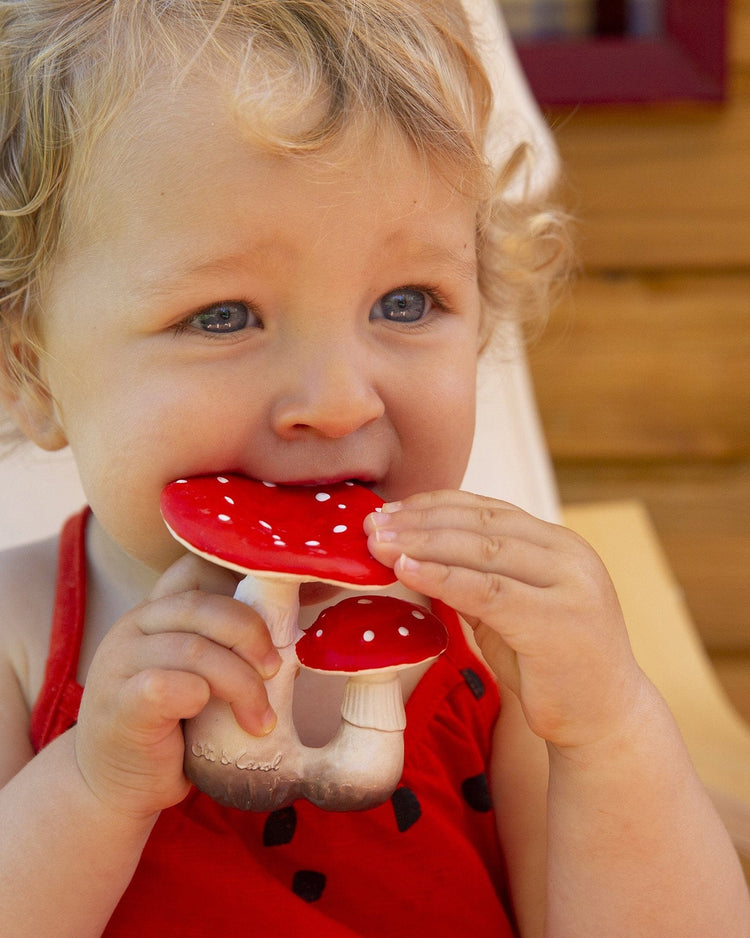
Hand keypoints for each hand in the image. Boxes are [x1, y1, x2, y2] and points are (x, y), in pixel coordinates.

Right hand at [74, 554, 280, 819]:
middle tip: (274, 670)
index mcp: (157, 611)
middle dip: (252, 635)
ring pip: (194, 649)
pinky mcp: (119, 703)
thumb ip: (224, 646)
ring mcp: (120, 662)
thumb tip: (294, 634)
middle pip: (204, 606)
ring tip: (259, 718)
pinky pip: (167, 685)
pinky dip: (200, 699)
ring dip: (240, 683)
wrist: (114, 786)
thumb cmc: (169, 728)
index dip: (239, 577)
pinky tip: (210, 723)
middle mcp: (133, 626)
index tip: (280, 602)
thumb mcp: (198, 674)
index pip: (195, 567)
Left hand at [365, 490, 643, 749]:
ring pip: (481, 550)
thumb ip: (476, 578)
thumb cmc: (550, 666)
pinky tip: (406, 570)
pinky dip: (441, 577)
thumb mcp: (510, 610)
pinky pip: (486, 591)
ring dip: (422, 543)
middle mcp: (569, 555)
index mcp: (559, 544)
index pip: (488, 509)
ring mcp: (568, 586)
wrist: (604, 721)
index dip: (434, 506)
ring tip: (378, 544)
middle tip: (371, 525)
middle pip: (480, 524)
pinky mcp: (555, 622)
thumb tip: (413, 551)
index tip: (390, 511)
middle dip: (420, 521)